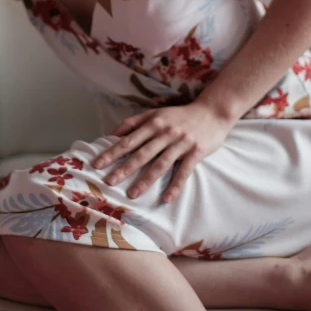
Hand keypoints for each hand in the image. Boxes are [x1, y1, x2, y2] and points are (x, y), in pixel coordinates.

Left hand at [92, 103, 232, 203]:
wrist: (212, 111)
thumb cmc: (180, 115)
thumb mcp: (156, 113)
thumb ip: (134, 122)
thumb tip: (112, 133)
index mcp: (153, 123)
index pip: (129, 139)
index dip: (112, 151)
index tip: (97, 163)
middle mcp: (165, 132)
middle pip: (142, 153)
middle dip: (124, 168)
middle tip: (109, 182)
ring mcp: (181, 143)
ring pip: (160, 163)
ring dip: (146, 180)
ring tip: (132, 194)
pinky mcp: (196, 152)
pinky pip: (184, 171)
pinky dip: (175, 185)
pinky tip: (166, 198)